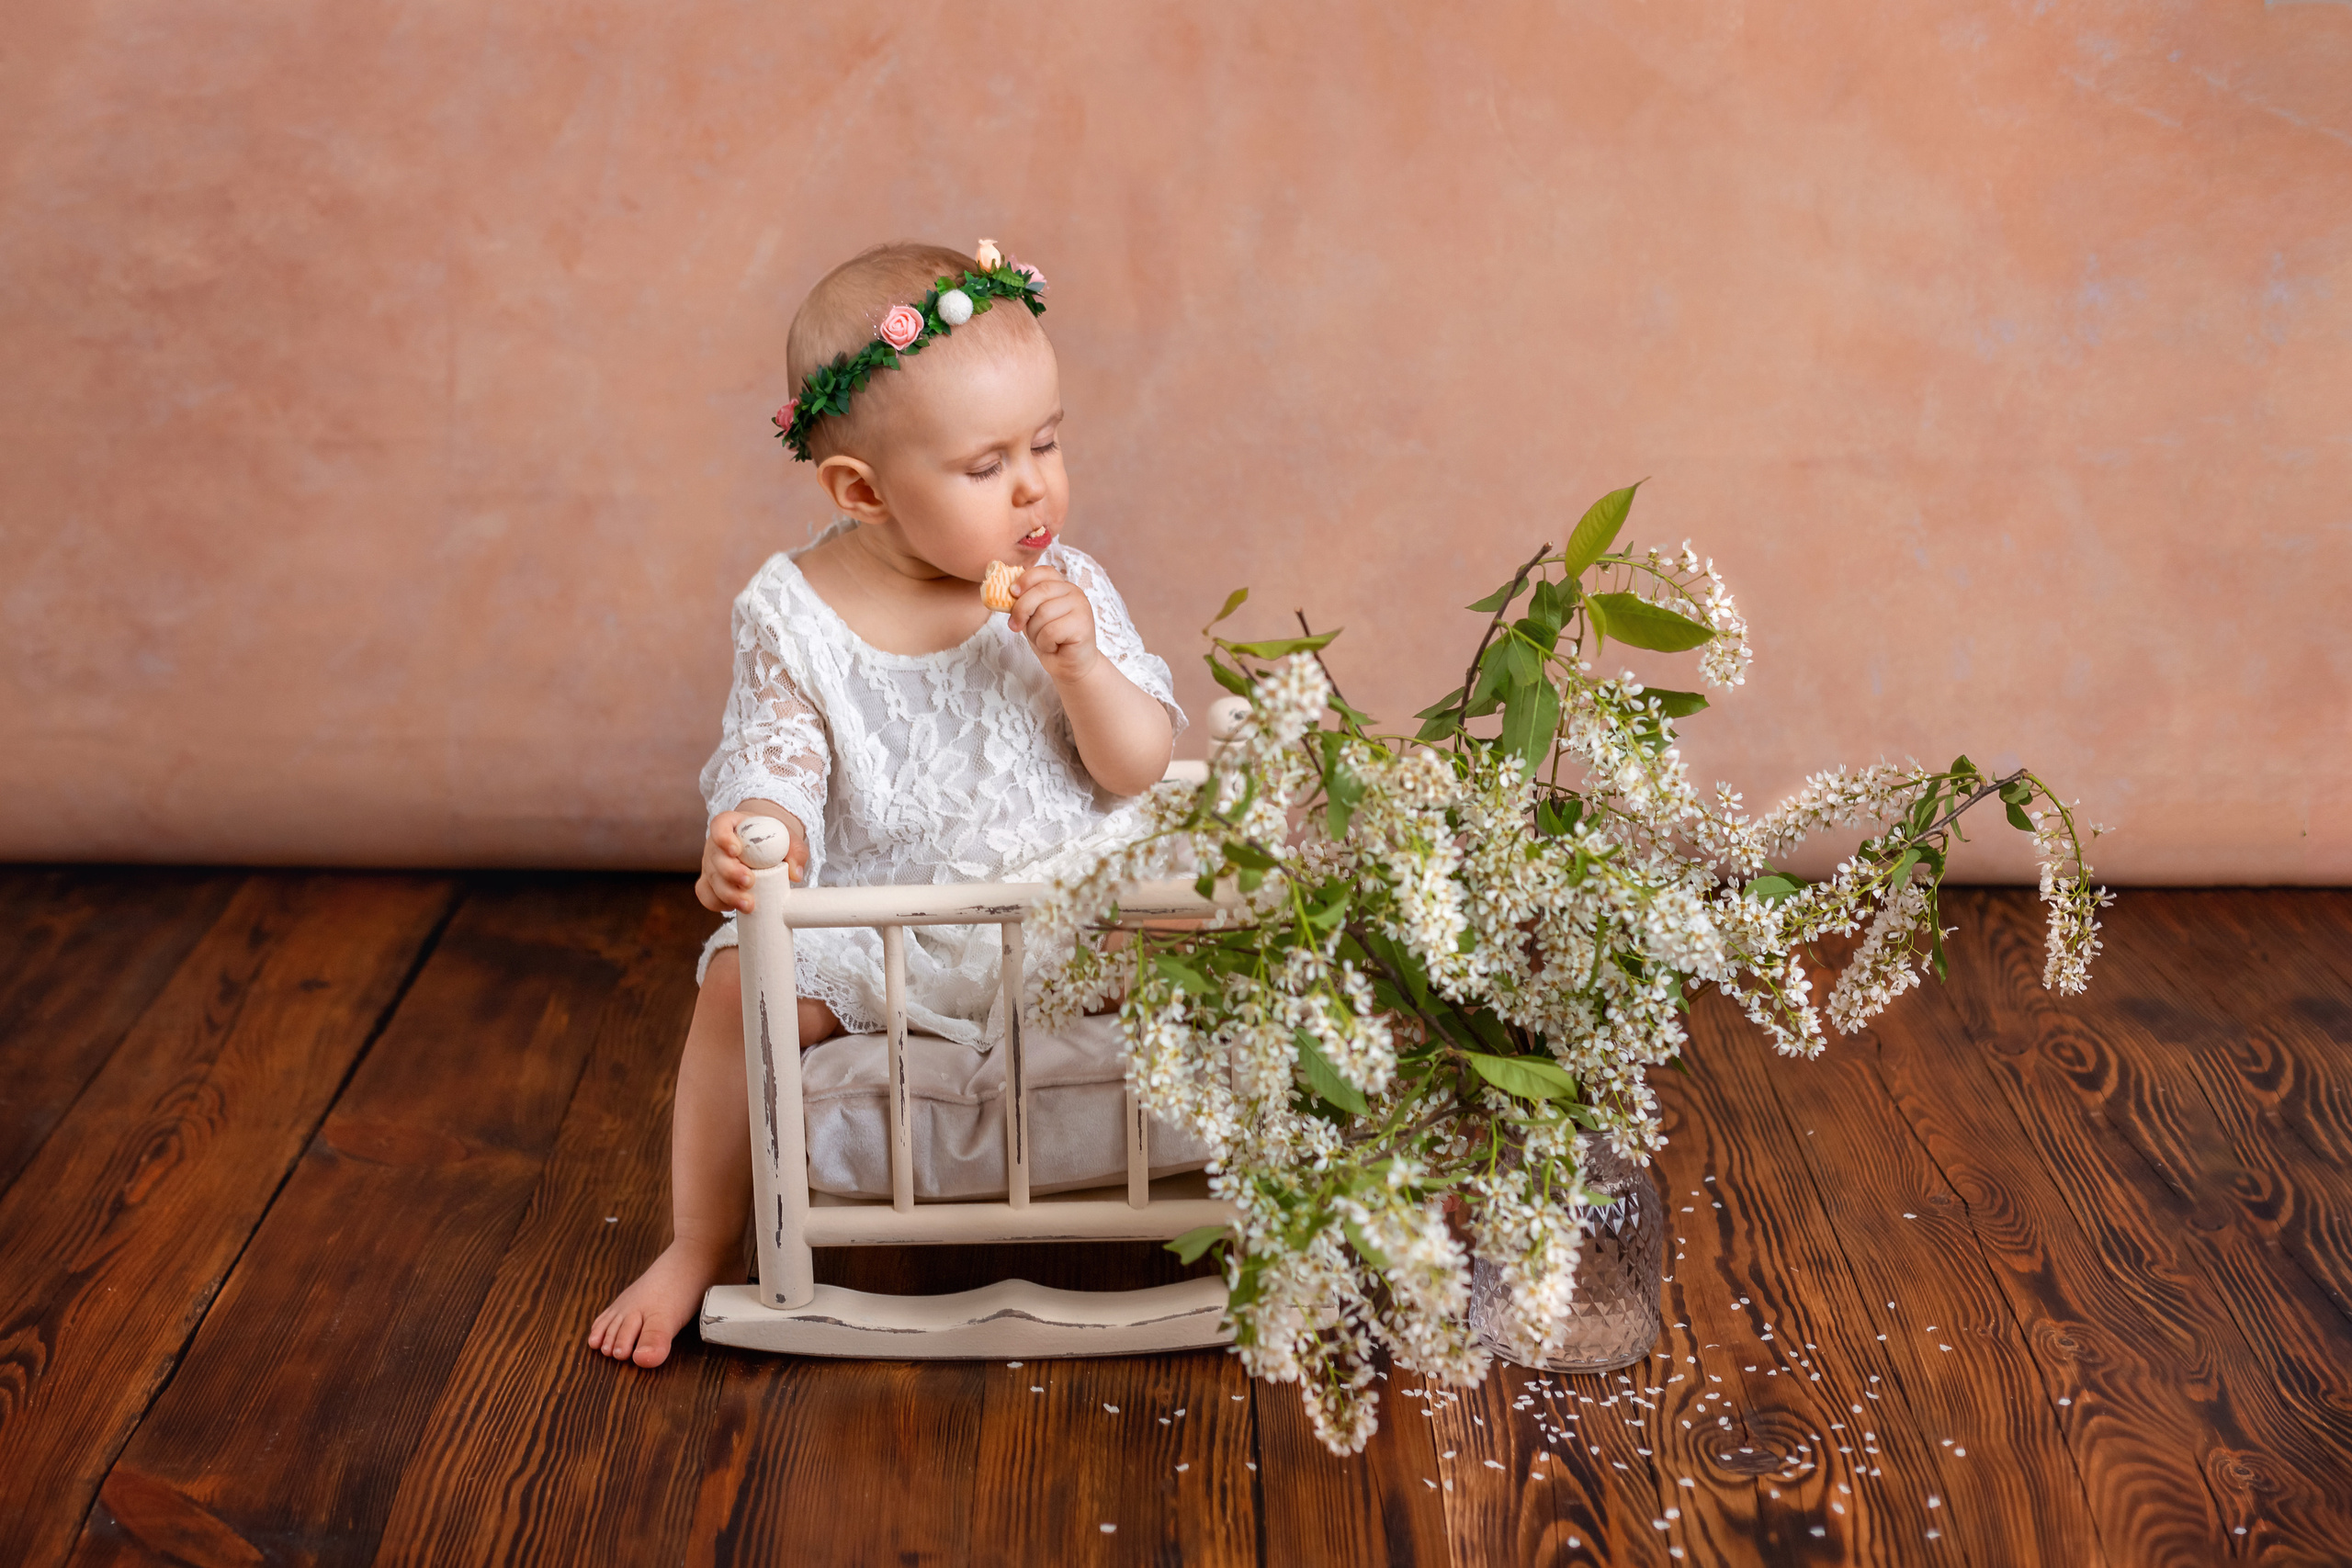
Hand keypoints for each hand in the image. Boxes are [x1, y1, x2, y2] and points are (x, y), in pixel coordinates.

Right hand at [696, 806, 806, 914]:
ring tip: (748, 904)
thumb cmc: (774, 839)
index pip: (719, 825)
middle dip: (730, 872)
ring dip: (727, 894)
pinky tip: (734, 908)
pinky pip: (706, 894)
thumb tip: (795, 874)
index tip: (736, 850)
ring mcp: (711, 864)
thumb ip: (795, 852)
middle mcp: (716, 844)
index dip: (723, 838)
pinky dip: (718, 903)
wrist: (767, 845)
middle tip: (749, 881)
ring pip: (711, 880)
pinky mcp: (711, 882)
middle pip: (715, 858)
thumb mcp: (789, 839)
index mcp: (731, 825)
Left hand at [1007, 563, 1099, 683]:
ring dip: (1035, 633)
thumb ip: (1023, 603)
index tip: (1012, 593)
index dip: (1025, 580)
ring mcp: (1081, 607)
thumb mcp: (1032, 617)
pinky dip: (1045, 643)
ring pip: (1043, 614)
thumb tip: (1002, 593)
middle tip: (1014, 626)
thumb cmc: (1050, 640)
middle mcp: (1074, 592)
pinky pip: (1051, 631)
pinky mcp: (1083, 625)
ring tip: (1043, 640)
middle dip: (1021, 610)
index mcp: (1062, 586)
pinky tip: (1054, 647)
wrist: (1070, 666)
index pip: (1044, 572)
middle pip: (1040, 591)